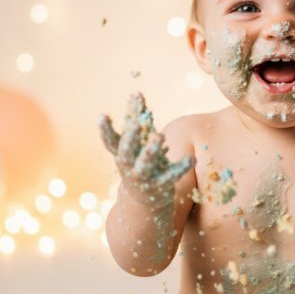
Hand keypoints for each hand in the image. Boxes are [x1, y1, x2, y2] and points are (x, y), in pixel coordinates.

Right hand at [98, 92, 194, 208]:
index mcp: (121, 155)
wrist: (145, 200)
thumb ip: (137, 120)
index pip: (111, 141)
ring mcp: (143, 178)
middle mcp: (128, 167)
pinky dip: (181, 167)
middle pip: (125, 153)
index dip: (105, 129)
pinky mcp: (160, 186)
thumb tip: (136, 93)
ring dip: (150, 151)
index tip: (102, 115)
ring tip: (159, 136)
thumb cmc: (139, 162)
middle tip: (136, 125)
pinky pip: (171, 176)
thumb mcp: (137, 143)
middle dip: (130, 139)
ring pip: (145, 166)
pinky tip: (192, 158)